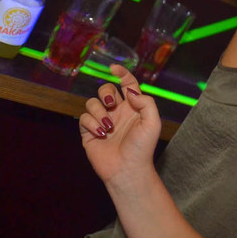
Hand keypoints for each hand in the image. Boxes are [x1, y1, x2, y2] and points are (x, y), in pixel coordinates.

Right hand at [79, 65, 161, 189]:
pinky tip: (101, 134)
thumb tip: (130, 91)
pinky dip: (91, 123)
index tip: (114, 68)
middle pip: (106, 89)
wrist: (127, 169)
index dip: (122, 73)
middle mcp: (117, 112)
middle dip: (106, 92)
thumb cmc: (142, 148)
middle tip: (112, 103)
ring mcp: (102, 121)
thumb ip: (146, 102)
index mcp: (133, 107)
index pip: (127, 84)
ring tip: (109, 127)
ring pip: (92, 102)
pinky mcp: (89, 131)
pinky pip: (84, 117)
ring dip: (99, 111)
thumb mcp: (153, 123)